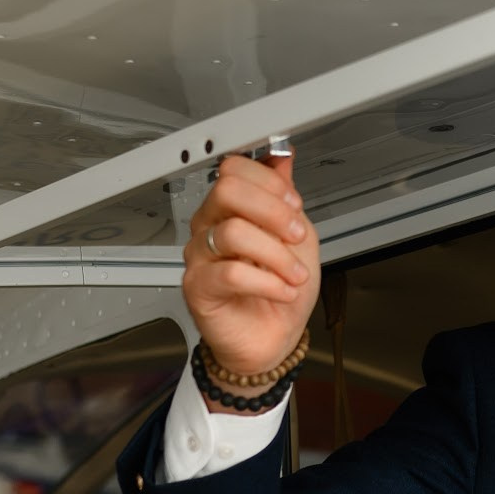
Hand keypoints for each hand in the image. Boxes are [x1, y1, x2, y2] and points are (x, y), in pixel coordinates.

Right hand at [182, 152, 317, 390]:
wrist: (274, 337)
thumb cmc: (281, 289)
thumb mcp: (296, 235)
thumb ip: (284, 196)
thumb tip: (281, 157)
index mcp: (230, 208)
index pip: (235, 170)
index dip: (270, 182)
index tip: (294, 204)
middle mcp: (210, 226)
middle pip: (227, 190)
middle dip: (273, 211)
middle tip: (296, 235)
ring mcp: (200, 256)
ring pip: (233, 232)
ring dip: (277, 255)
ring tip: (295, 275)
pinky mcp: (198, 287)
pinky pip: (230, 273)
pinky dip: (267, 283)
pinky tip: (283, 292)